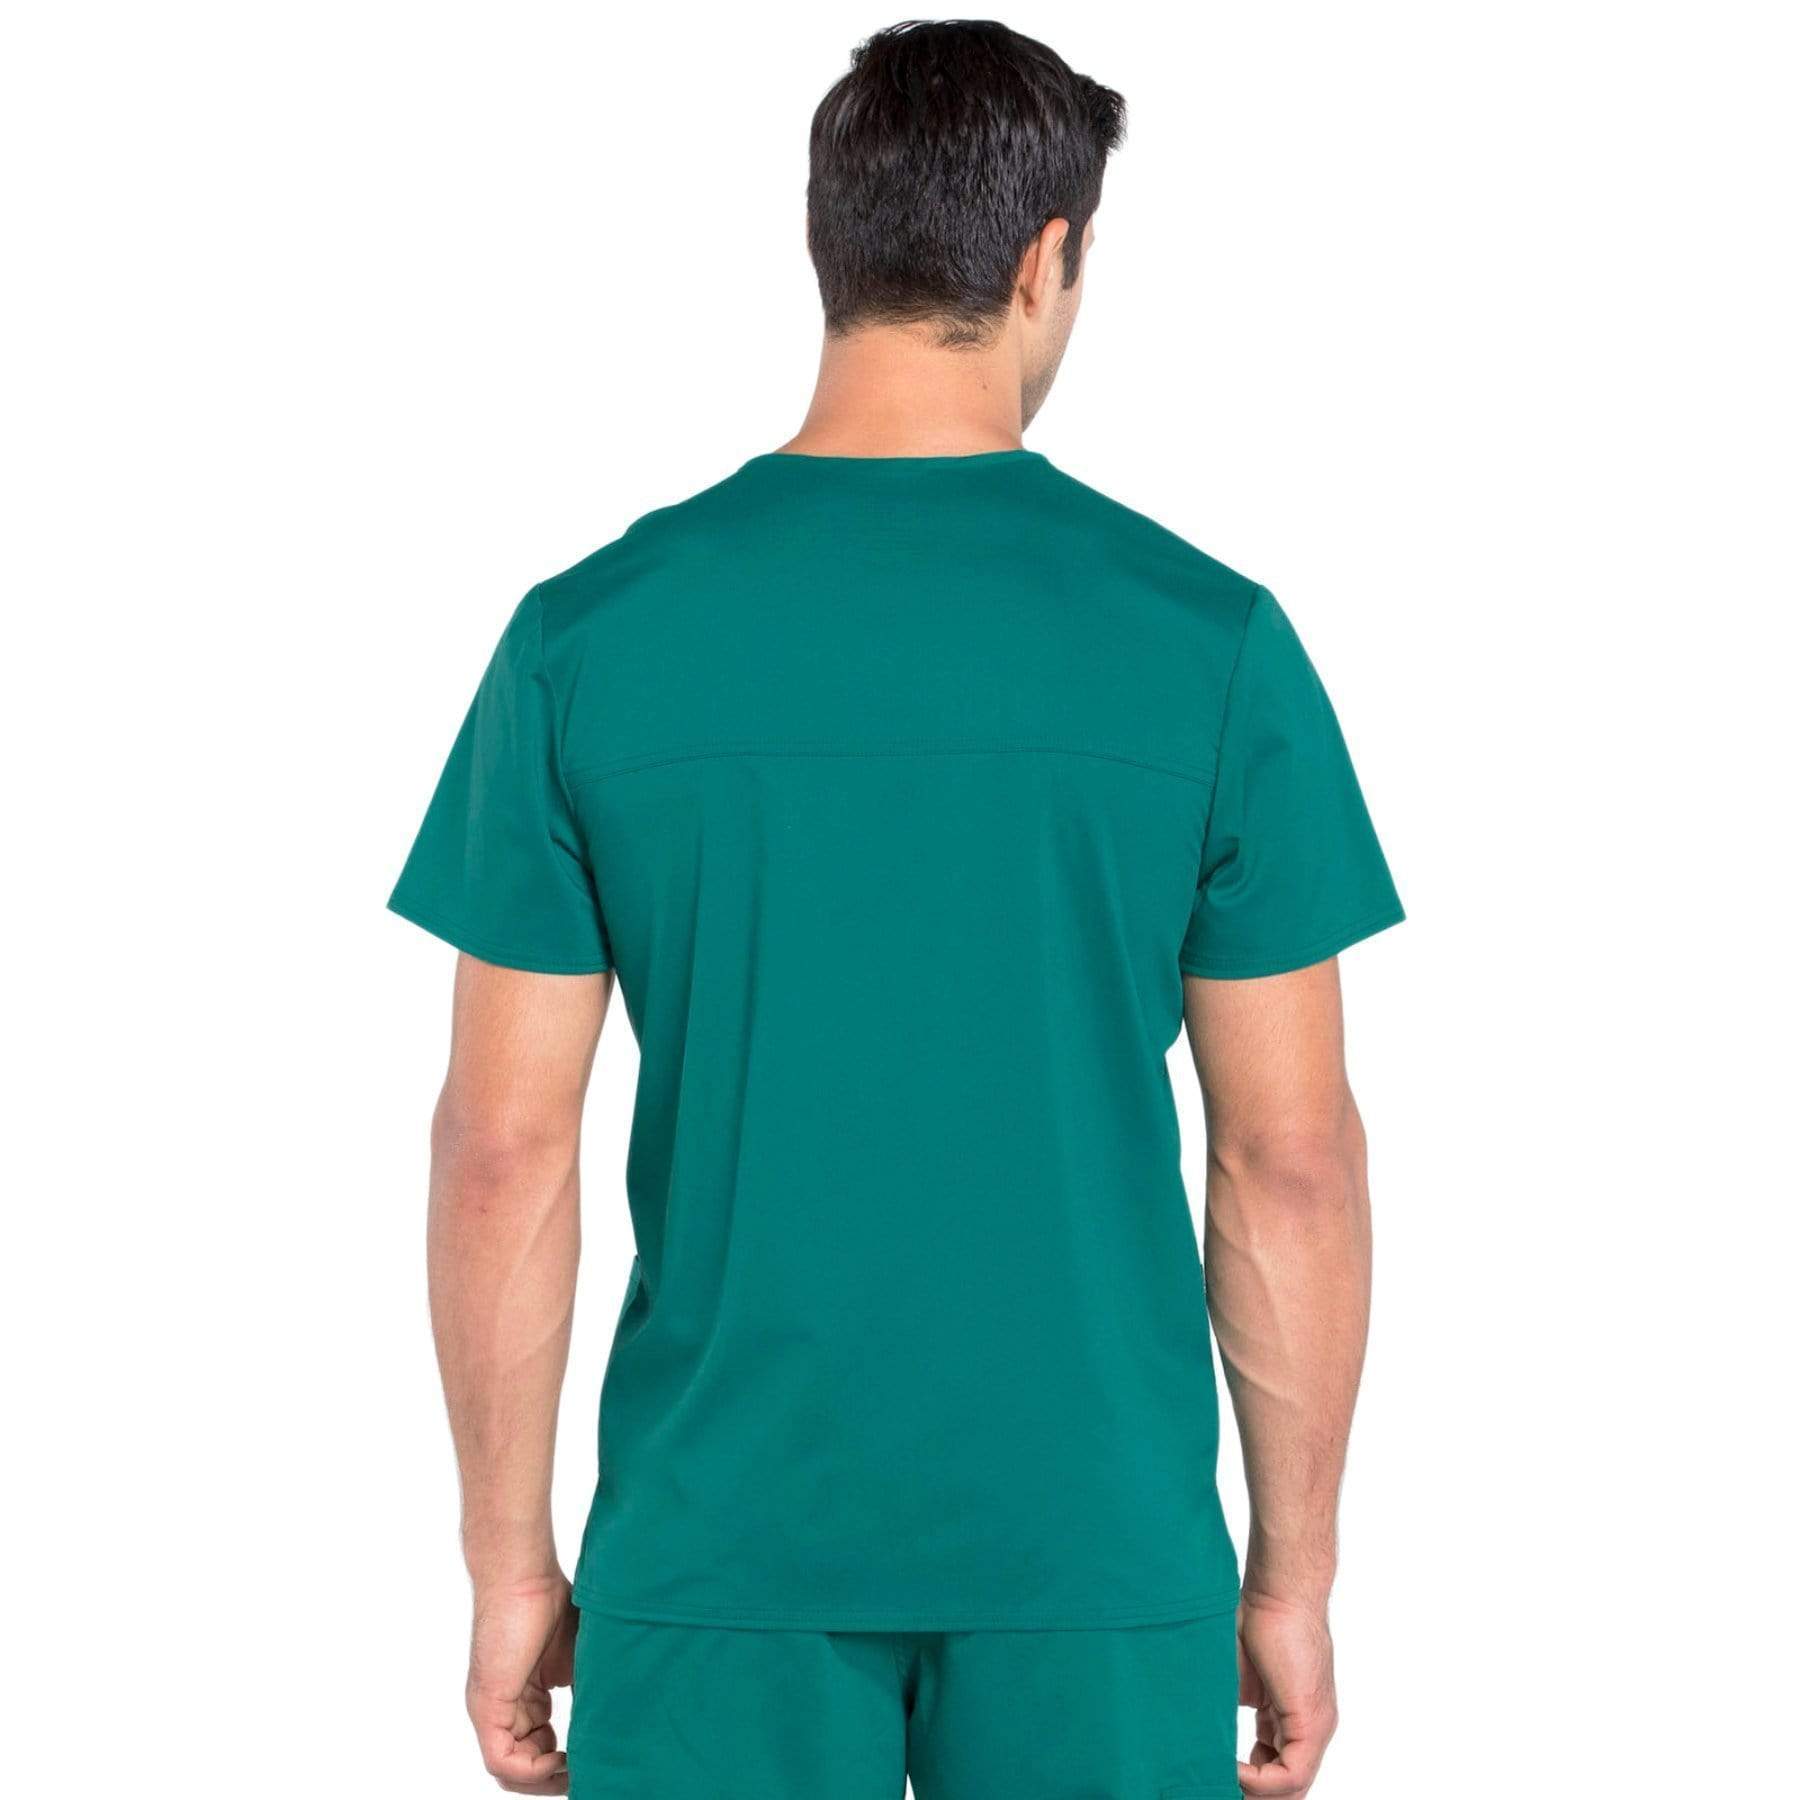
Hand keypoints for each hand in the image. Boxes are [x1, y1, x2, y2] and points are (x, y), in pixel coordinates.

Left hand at [466, 1572, 576, 1793]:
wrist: (525, 1575)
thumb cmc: (551, 1601)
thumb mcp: (579, 1656)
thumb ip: (587, 1689)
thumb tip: (615, 1718)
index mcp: (523, 1697)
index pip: (537, 1748)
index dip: (563, 1763)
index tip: (593, 1759)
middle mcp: (504, 1709)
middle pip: (523, 1766)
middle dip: (554, 1779)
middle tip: (587, 1775)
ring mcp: (491, 1710)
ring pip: (510, 1770)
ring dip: (543, 1780)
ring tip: (575, 1771)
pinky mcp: (487, 1706)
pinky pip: (500, 1760)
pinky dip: (530, 1771)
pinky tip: (559, 1759)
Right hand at [1236, 1591, 1338, 1795]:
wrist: (1276, 1592)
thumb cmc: (1253, 1619)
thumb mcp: (1236, 1679)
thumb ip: (1228, 1711)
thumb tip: (1199, 1738)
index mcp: (1293, 1719)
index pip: (1277, 1770)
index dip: (1248, 1781)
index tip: (1216, 1772)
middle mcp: (1310, 1729)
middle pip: (1287, 1786)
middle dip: (1252, 1793)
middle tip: (1217, 1785)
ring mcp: (1316, 1729)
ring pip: (1292, 1787)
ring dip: (1253, 1791)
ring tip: (1221, 1780)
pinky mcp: (1311, 1723)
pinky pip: (1291, 1775)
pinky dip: (1260, 1782)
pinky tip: (1232, 1770)